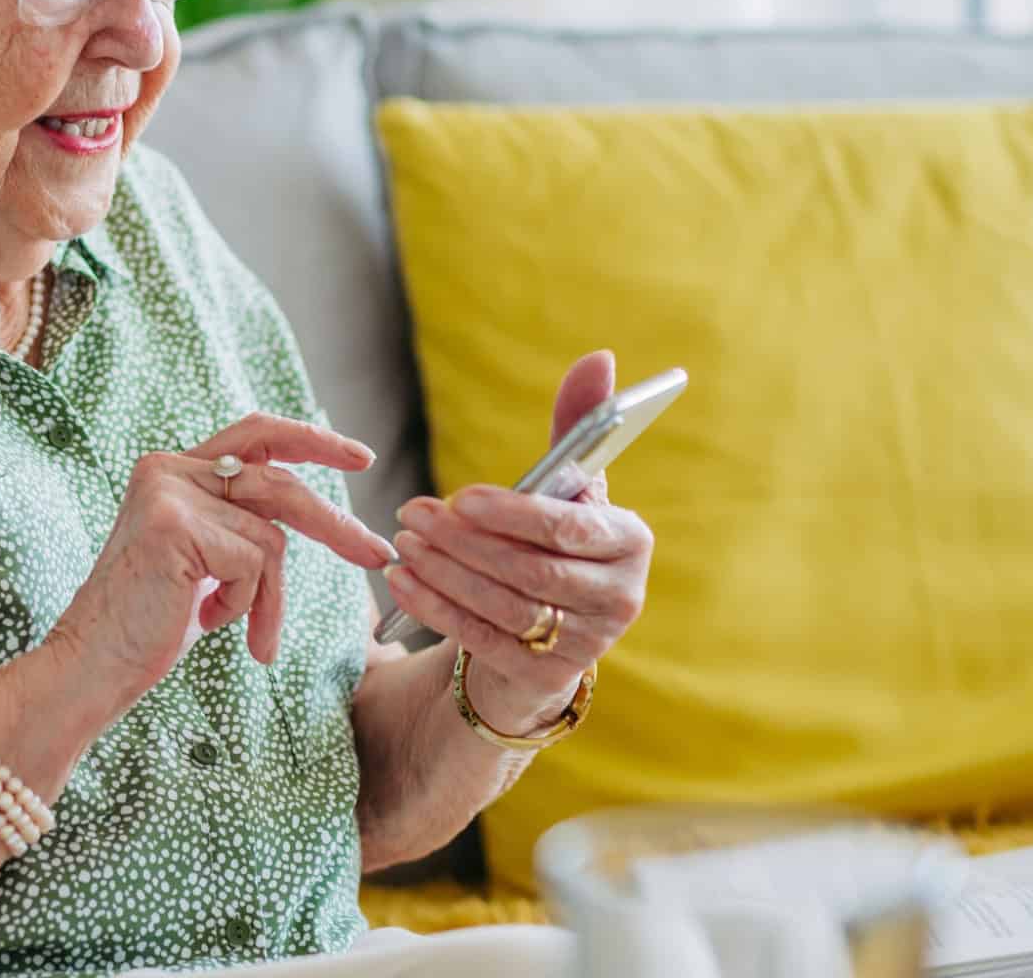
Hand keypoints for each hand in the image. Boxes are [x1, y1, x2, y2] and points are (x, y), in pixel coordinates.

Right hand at [48, 413, 396, 709]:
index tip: (361, 457)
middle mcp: (168, 469)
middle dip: (335, 524)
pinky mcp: (176, 525)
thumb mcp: (206, 563)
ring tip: (253, 637)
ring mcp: (170, 493)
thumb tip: (311, 509)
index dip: (311, 440)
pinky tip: (210, 622)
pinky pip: (255, 563)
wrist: (93, 665)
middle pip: (279, 484)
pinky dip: (249, 606)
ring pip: (271, 536)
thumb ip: (240, 525)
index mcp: (173, 470)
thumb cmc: (149, 626)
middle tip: (379, 555)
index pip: (256, 435)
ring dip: (270, 597)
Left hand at [382, 351, 654, 733]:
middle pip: (530, 570)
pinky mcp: (545, 676)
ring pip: (502, 605)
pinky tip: (401, 580)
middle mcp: (621, 598)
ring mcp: (587, 644)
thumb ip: (580, 423)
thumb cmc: (557, 541)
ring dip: (444, 572)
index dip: (514, 515)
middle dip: (464, 542)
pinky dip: (436, 607)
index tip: (460, 496)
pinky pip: (481, 639)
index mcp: (631, 542)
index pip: (570, 529)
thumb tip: (599, 356)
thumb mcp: (571, 488)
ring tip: (404, 543)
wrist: (553, 631)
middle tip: (412, 513)